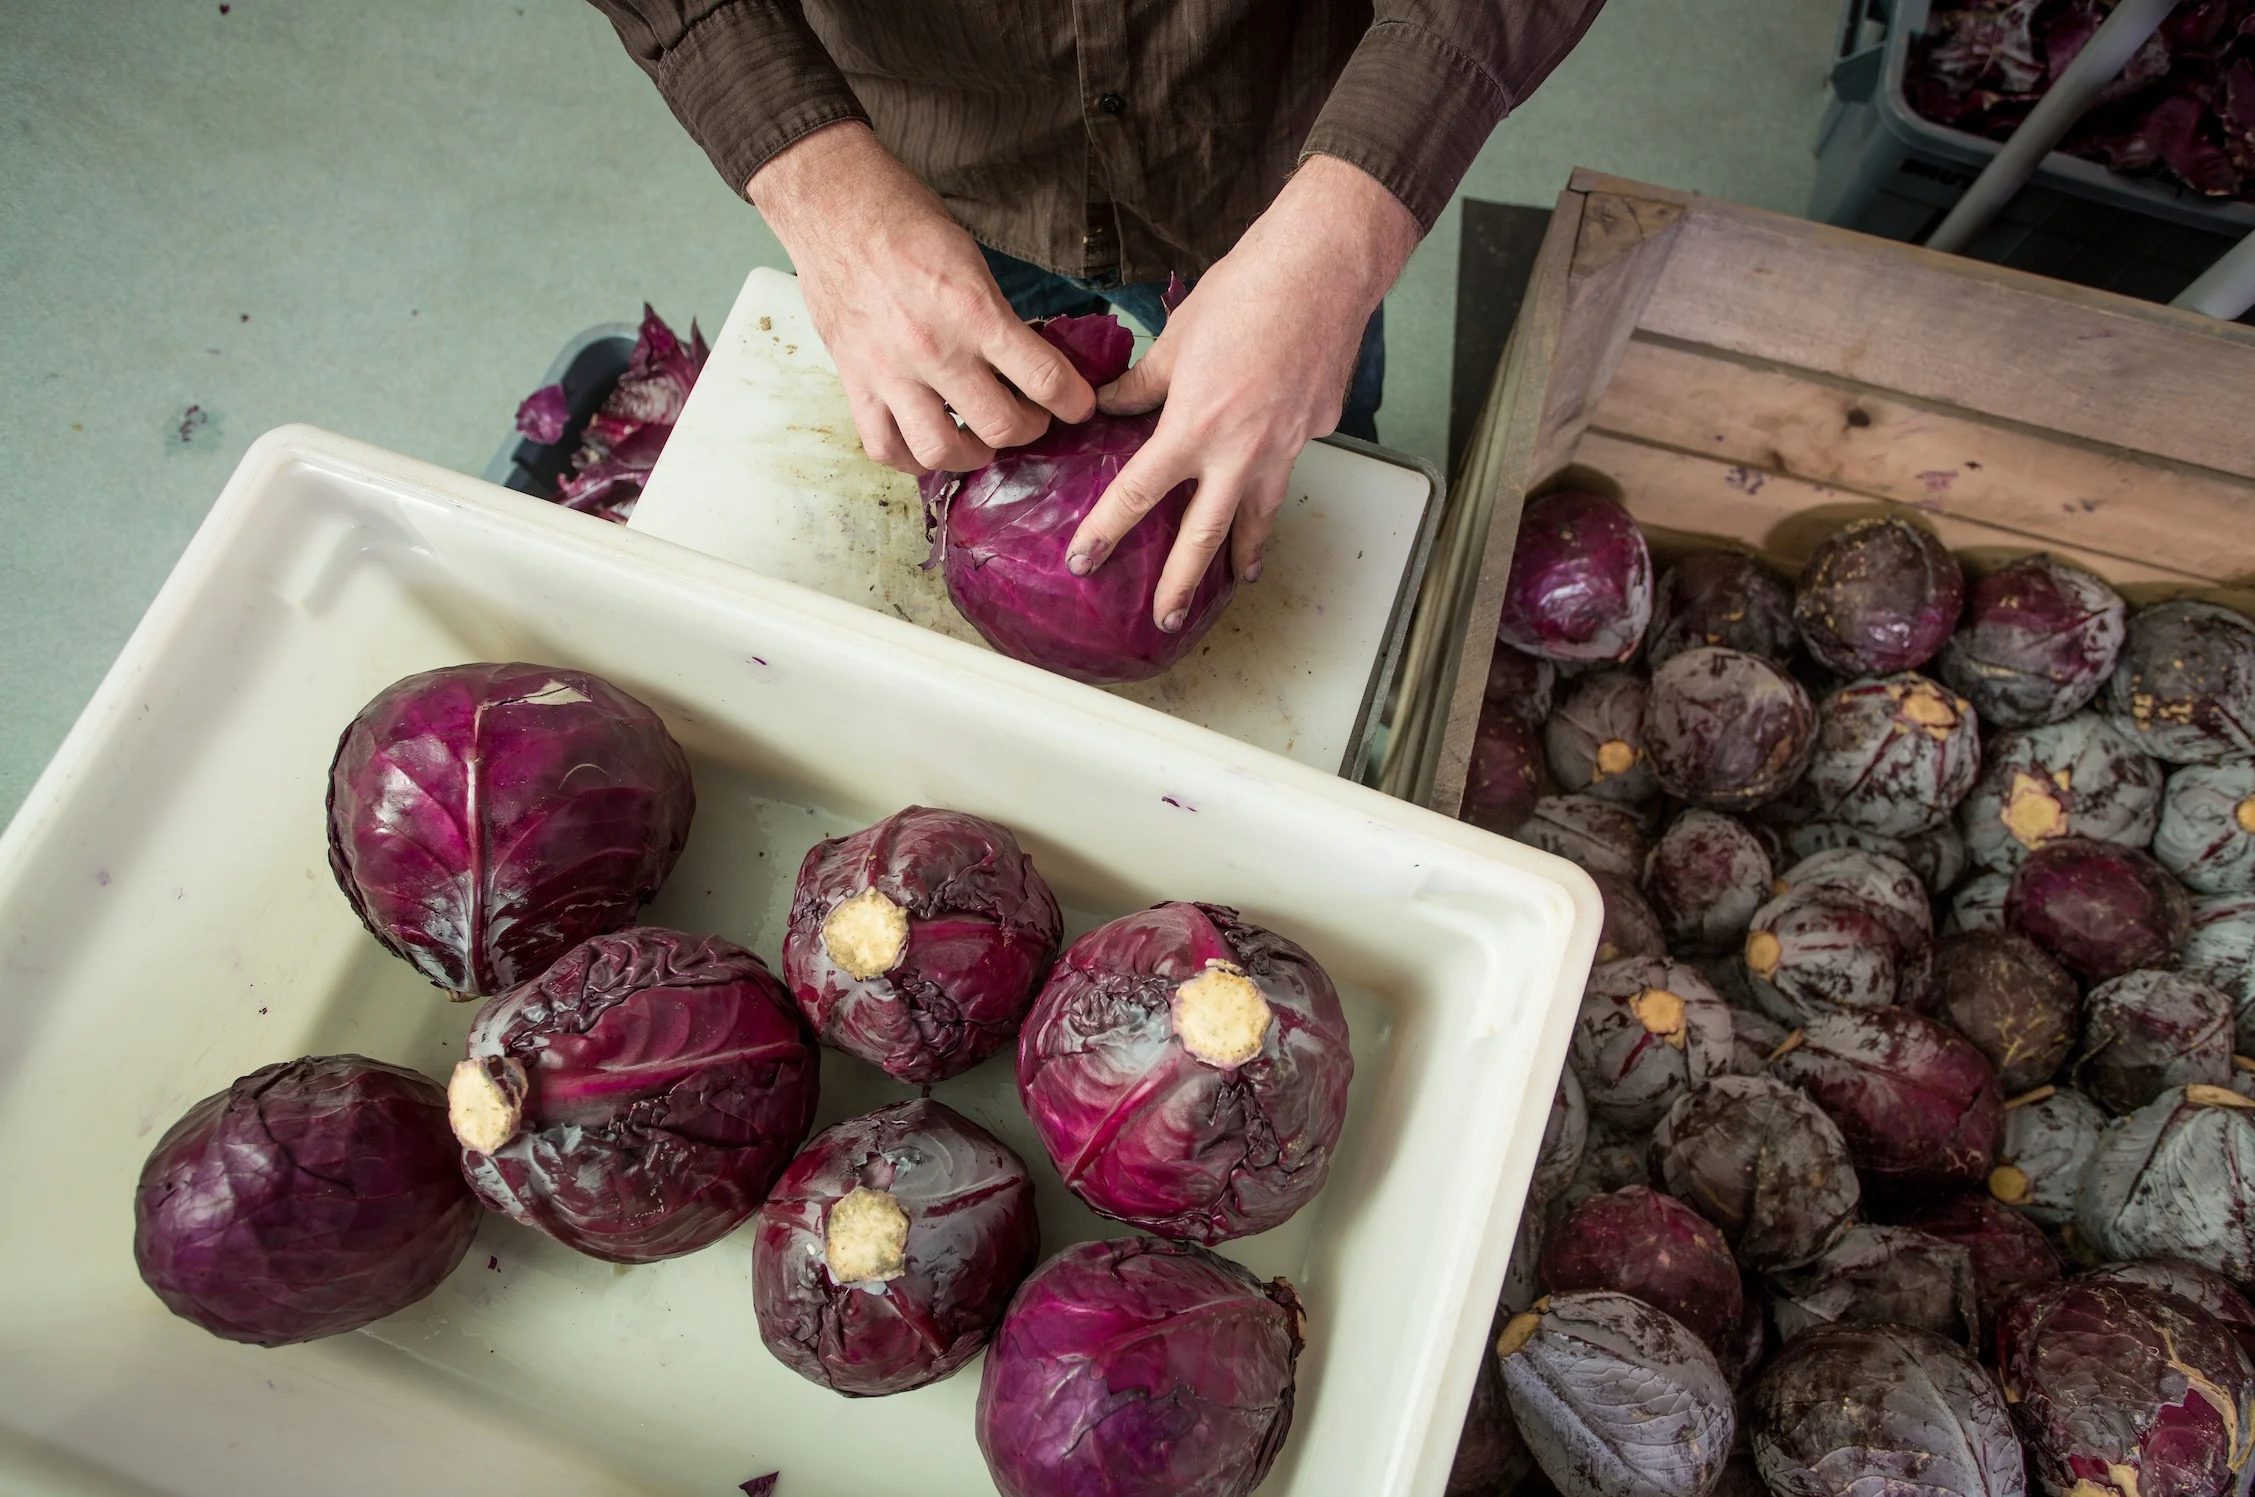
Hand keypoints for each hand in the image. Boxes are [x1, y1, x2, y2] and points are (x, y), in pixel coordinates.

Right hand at [748, 122, 1094, 474]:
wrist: (833, 206)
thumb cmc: (906, 222)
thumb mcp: (971, 260)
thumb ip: (997, 316)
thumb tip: (1027, 360)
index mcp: (973, 311)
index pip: (1044, 379)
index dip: (1074, 401)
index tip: (1079, 405)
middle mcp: (934, 350)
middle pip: (1000, 426)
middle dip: (1028, 429)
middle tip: (1029, 417)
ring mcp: (890, 372)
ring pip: (941, 450)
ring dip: (973, 454)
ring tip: (980, 439)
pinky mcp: (855, 382)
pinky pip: (885, 448)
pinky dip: (912, 459)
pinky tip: (929, 444)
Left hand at [1067, 155, 1420, 630]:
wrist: (1323, 269)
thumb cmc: (1250, 291)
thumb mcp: (1177, 339)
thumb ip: (1141, 385)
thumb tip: (1110, 406)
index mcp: (1193, 428)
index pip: (1135, 495)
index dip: (1105, 532)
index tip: (1085, 560)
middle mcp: (1241, 450)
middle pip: (1205, 535)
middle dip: (1182, 583)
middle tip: (1166, 617)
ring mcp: (1286, 446)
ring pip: (1260, 515)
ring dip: (1245, 552)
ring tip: (1237, 579)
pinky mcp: (1317, 429)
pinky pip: (1288, 465)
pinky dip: (1276, 481)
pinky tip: (1270, 481)